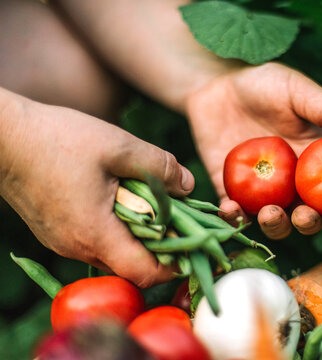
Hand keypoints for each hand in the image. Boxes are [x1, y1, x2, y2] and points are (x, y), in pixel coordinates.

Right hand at [0, 93, 193, 286]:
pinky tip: (124, 201)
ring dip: (138, 236)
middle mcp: (77, 247)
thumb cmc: (59, 139)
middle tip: (180, 220)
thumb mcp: (119, 146)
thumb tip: (189, 186)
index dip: (174, 264)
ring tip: (155, 207)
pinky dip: (117, 229)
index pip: (144, 272)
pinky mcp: (56, 232)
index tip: (193, 244)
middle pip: (131, 265)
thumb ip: (160, 167)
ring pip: (114, 253)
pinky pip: (96, 240)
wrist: (3, 136)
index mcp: (95, 233)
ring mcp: (63, 242)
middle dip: (161, 247)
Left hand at [185, 63, 321, 238]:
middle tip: (303, 216)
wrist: (218, 83)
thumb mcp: (298, 91)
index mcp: (316, 163)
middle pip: (308, 216)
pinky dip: (235, 217)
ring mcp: (262, 190)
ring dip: (275, 226)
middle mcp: (293, 183)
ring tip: (270, 213)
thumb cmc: (265, 84)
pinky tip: (232, 208)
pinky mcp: (232, 190)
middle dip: (309, 224)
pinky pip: (236, 213)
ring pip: (274, 222)